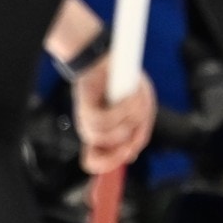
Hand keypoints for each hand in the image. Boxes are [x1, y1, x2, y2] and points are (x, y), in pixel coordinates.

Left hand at [71, 57, 156, 173]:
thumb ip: (137, 132)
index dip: (110, 164)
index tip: (127, 153)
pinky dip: (121, 111)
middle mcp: (92, 130)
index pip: (95, 162)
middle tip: (137, 119)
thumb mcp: (139, 109)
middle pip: (106, 154)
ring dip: (128, 119)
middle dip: (127, 141)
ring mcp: (86, 119)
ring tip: (133, 100)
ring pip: (107, 136)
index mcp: (103, 135)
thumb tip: (130, 155)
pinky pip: (104, 120)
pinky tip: (128, 97)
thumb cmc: (123, 83)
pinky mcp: (84, 107)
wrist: (106, 58)